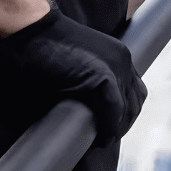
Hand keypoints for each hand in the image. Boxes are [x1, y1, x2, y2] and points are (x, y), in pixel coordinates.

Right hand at [3, 9, 146, 143]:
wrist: (35, 31)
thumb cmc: (46, 49)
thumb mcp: (77, 67)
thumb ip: (89, 85)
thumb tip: (87, 114)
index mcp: (118, 55)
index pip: (134, 90)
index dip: (125, 112)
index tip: (110, 126)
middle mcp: (123, 59)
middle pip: (136, 101)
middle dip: (123, 123)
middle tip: (106, 137)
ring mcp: (116, 66)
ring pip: (128, 109)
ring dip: (117, 129)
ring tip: (102, 140)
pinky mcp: (104, 75)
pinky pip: (114, 111)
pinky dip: (109, 128)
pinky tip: (99, 138)